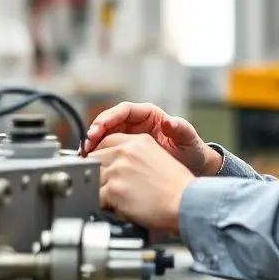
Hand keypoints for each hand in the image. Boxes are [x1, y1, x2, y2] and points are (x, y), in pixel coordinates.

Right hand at [82, 102, 221, 176]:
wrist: (193, 169)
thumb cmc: (191, 149)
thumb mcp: (188, 138)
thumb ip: (179, 128)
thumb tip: (169, 121)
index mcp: (149, 115)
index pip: (124, 110)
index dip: (108, 118)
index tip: (98, 128)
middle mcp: (136, 125)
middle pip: (109, 122)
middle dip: (96, 132)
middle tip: (87, 145)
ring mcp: (129, 139)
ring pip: (105, 137)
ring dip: (94, 145)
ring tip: (86, 156)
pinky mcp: (126, 154)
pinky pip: (108, 152)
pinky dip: (99, 157)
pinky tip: (93, 165)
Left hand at [93, 133, 194, 233]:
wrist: (185, 202)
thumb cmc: (176, 187)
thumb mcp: (158, 158)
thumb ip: (134, 156)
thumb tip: (113, 164)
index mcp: (138, 141)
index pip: (105, 141)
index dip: (102, 156)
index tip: (102, 167)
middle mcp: (126, 151)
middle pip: (94, 157)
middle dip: (96, 173)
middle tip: (108, 186)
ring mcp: (118, 169)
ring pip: (91, 177)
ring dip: (98, 189)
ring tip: (115, 199)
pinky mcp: (113, 189)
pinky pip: (94, 197)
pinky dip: (102, 205)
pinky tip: (116, 208)